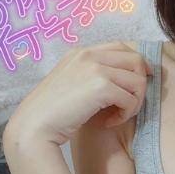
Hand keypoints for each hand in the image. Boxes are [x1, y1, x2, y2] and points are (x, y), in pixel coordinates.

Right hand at [3, 41, 152, 147]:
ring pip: (138, 81)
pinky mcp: (101, 87)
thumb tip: (119, 81)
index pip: (121, 47)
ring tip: (119, 116)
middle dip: (140, 84)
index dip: (136, 64)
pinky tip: (110, 123)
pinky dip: (126, 114)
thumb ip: (89, 76)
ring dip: (134, 102)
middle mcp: (89, 55)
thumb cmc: (51, 112)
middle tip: (129, 104)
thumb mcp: (70, 83)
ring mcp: (95, 69)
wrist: (34, 126)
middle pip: (136, 60)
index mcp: (81, 52)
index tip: (138, 83)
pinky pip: (131, 99)